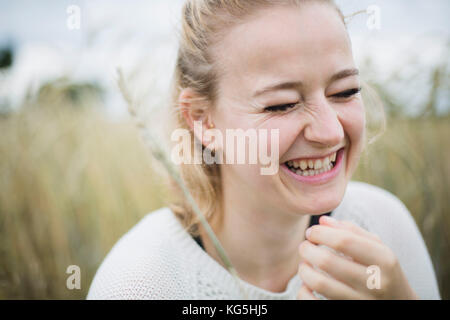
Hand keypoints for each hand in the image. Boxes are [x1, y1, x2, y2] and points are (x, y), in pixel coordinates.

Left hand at [296, 215, 418, 299]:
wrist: (400, 305)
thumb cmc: (383, 271)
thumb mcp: (377, 248)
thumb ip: (351, 231)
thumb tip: (322, 221)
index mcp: (384, 260)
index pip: (344, 240)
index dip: (321, 233)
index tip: (311, 232)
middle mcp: (375, 283)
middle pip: (327, 261)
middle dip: (307, 250)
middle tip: (304, 247)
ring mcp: (362, 302)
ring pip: (319, 284)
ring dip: (304, 271)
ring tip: (305, 265)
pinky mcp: (349, 313)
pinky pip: (314, 304)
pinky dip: (303, 293)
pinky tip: (306, 286)